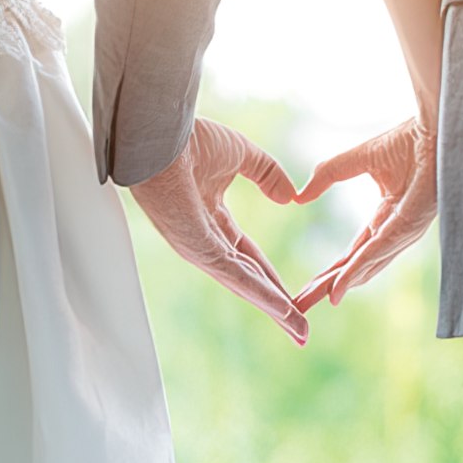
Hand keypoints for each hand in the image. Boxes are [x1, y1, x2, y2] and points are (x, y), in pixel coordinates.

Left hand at [130, 117, 309, 344]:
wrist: (162, 132)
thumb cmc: (188, 138)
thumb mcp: (243, 155)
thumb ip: (269, 174)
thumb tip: (292, 198)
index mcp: (211, 218)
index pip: (247, 256)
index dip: (271, 278)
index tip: (292, 298)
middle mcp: (204, 239)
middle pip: (247, 280)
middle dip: (275, 306)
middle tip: (299, 330)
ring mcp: (199, 247)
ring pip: (243, 284)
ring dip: (273, 308)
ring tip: (298, 329)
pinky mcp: (196, 247)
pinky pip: (234, 275)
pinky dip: (260, 293)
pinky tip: (281, 308)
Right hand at [293, 118, 436, 310]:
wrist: (433, 124)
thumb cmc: (408, 138)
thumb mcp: (356, 160)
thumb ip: (327, 175)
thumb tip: (299, 197)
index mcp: (387, 216)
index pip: (355, 251)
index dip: (332, 270)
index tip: (309, 288)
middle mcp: (396, 229)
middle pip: (358, 265)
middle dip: (330, 285)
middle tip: (303, 304)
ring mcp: (405, 229)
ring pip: (368, 264)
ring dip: (341, 283)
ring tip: (317, 299)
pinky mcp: (411, 223)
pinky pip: (379, 250)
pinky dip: (358, 268)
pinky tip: (341, 284)